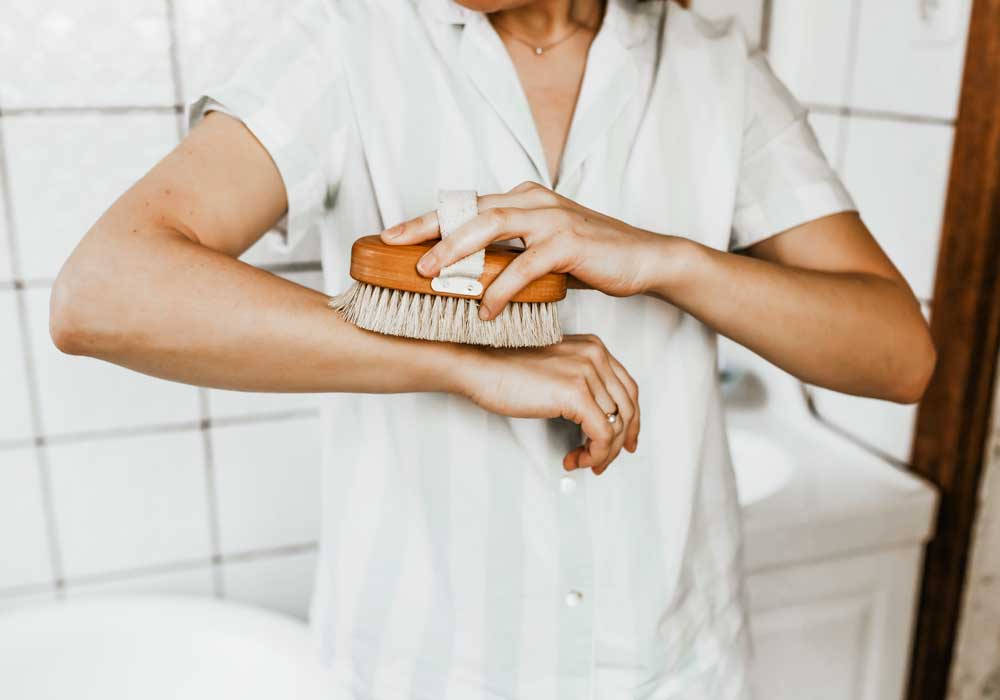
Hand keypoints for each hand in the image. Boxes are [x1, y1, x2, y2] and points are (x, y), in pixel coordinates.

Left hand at [380, 181, 667, 319]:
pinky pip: (525, 265)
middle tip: (395, 247)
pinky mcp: (570, 243)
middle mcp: (534, 200)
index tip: (391, 236)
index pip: (466, 205)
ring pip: (492, 226)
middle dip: (428, 227)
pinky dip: (501, 288)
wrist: (646, 259)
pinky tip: (485, 309)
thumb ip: (511, 252)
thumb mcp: (544, 251)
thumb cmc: (594, 257)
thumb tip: (472, 275)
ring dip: (456, 250)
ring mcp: (552, 218)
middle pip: (470, 208)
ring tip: (430, 276)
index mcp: (525, 198)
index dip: (426, 219)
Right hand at [457, 334, 639, 474]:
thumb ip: (578, 383)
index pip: (628, 388)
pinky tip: (576, 459)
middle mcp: (595, 356)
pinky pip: (602, 435)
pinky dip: (594, 454)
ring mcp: (586, 373)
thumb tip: (595, 418)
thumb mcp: (554, 369)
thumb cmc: (504, 370)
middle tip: (604, 461)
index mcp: (593, 348)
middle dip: (619, 441)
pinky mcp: (575, 394)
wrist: (478, 366)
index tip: (624, 441)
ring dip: (601, 453)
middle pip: (628, 407)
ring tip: (581, 461)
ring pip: (616, 425)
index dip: (631, 420)